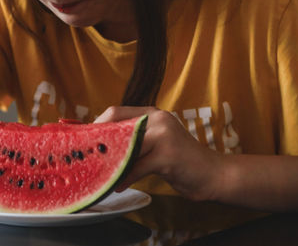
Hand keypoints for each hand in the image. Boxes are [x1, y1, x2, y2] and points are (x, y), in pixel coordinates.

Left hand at [94, 106, 222, 201]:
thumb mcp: (155, 144)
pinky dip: (126, 179)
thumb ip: (134, 140)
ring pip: (125, 148)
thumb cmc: (180, 162)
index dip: (96, 125)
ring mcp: (164, 135)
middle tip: (86, 159)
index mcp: (152, 114)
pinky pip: (137, 168)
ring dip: (111, 165)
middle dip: (100, 145)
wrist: (214, 174)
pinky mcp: (168, 155)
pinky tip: (119, 186)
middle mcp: (157, 119)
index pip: (115, 112)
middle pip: (117, 127)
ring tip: (100, 175)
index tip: (83, 140)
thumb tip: (101, 148)